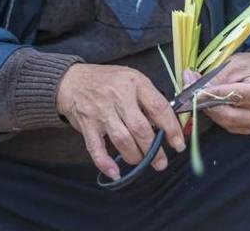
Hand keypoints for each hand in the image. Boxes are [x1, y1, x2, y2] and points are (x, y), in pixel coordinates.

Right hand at [56, 64, 185, 179]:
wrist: (71, 80)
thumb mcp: (130, 79)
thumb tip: (165, 125)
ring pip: (122, 140)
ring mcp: (101, 111)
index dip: (171, 129)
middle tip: (160, 162)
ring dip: (135, 156)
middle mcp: (117, 95)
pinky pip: (96, 148)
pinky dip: (105, 163)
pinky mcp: (87, 124)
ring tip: (141, 161)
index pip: (158, 107)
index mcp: (134, 82)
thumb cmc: (106, 81)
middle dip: (154, 150)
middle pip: (141, 128)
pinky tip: (115, 172)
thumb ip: (147, 98)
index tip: (178, 144)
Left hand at [185, 53, 249, 134]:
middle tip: (190, 90)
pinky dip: (215, 114)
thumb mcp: (235, 64)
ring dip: (207, 108)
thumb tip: (194, 85)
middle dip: (205, 102)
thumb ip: (216, 76)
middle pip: (227, 114)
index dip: (210, 94)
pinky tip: (209, 101)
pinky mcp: (248, 129)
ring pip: (224, 121)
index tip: (194, 90)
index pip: (232, 96)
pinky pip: (226, 124)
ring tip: (198, 93)